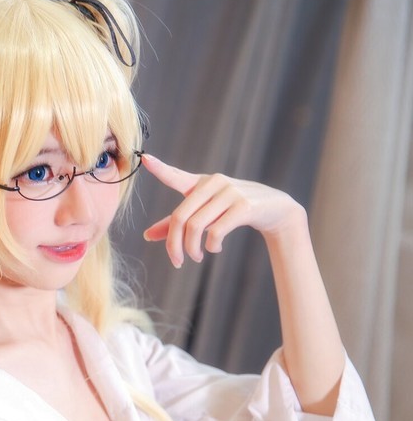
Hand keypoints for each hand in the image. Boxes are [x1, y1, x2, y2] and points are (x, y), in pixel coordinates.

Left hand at [140, 154, 306, 267]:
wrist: (276, 210)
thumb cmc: (234, 210)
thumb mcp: (205, 214)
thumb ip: (177, 223)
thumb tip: (147, 236)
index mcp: (201, 183)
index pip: (176, 176)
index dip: (160, 169)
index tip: (144, 158)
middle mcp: (214, 183)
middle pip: (180, 217)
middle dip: (174, 245)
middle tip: (177, 262)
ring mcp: (230, 192)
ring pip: (196, 226)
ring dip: (192, 249)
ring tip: (197, 257)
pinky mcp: (244, 206)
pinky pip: (216, 231)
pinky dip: (211, 245)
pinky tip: (214, 248)